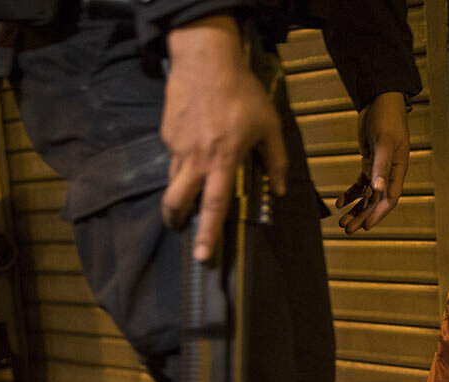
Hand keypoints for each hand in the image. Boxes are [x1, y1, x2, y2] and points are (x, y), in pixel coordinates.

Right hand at [161, 16, 288, 261]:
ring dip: (178, 194)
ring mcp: (178, 146)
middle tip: (180, 229)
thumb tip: (280, 191)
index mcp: (224, 160)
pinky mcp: (167, 133)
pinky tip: (192, 151)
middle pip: (178, 200)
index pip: (215, 205)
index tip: (202, 255)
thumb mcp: (269, 124)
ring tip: (186, 198)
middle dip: (176, 220)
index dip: (208, 232)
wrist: (205, 59)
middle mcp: (197, 158)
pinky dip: (181, 162)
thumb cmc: (242, 92)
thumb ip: (276, 160)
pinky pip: (173, 157)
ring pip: (173, 181)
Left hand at [336, 91, 408, 232]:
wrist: (381, 101)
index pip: (389, 199)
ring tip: (342, 221)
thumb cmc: (387, 119)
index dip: (378, 214)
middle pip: (376, 201)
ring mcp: (379, 168)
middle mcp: (390, 173)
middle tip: (348, 229)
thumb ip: (381, 166)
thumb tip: (377, 190)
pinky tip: (339, 202)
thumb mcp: (384, 142)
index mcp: (398, 170)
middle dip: (363, 216)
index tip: (366, 227)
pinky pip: (360, 184)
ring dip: (355, 209)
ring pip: (367, 195)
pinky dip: (350, 194)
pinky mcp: (369, 162)